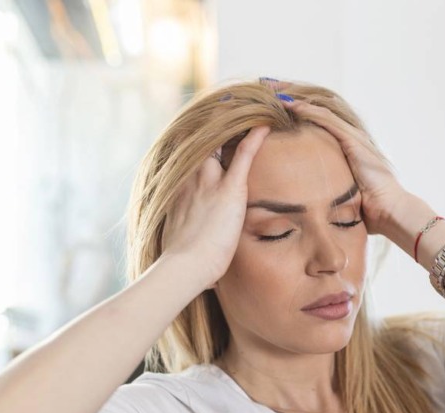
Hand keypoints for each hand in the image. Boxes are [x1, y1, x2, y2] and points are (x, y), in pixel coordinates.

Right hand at [161, 125, 271, 289]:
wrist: (184, 267)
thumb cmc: (183, 265)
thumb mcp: (181, 244)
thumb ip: (189, 240)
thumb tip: (205, 270)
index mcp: (179, 191)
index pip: (190, 158)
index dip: (199, 146)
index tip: (206, 136)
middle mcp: (190, 179)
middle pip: (202, 142)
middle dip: (214, 127)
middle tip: (227, 110)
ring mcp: (208, 182)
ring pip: (221, 142)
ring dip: (234, 127)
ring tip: (249, 110)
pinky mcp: (228, 190)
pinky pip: (244, 156)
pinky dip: (255, 139)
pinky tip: (266, 125)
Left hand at [278, 96, 409, 235]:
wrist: (387, 210)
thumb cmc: (366, 208)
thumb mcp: (339, 192)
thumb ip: (326, 187)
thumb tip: (305, 197)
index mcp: (345, 148)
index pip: (317, 122)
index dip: (297, 112)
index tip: (273, 106)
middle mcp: (349, 137)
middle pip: (317, 110)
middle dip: (293, 98)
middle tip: (270, 88)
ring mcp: (353, 137)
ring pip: (320, 111)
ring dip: (297, 100)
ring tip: (274, 92)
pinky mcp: (353, 141)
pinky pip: (327, 121)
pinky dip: (309, 112)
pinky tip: (292, 106)